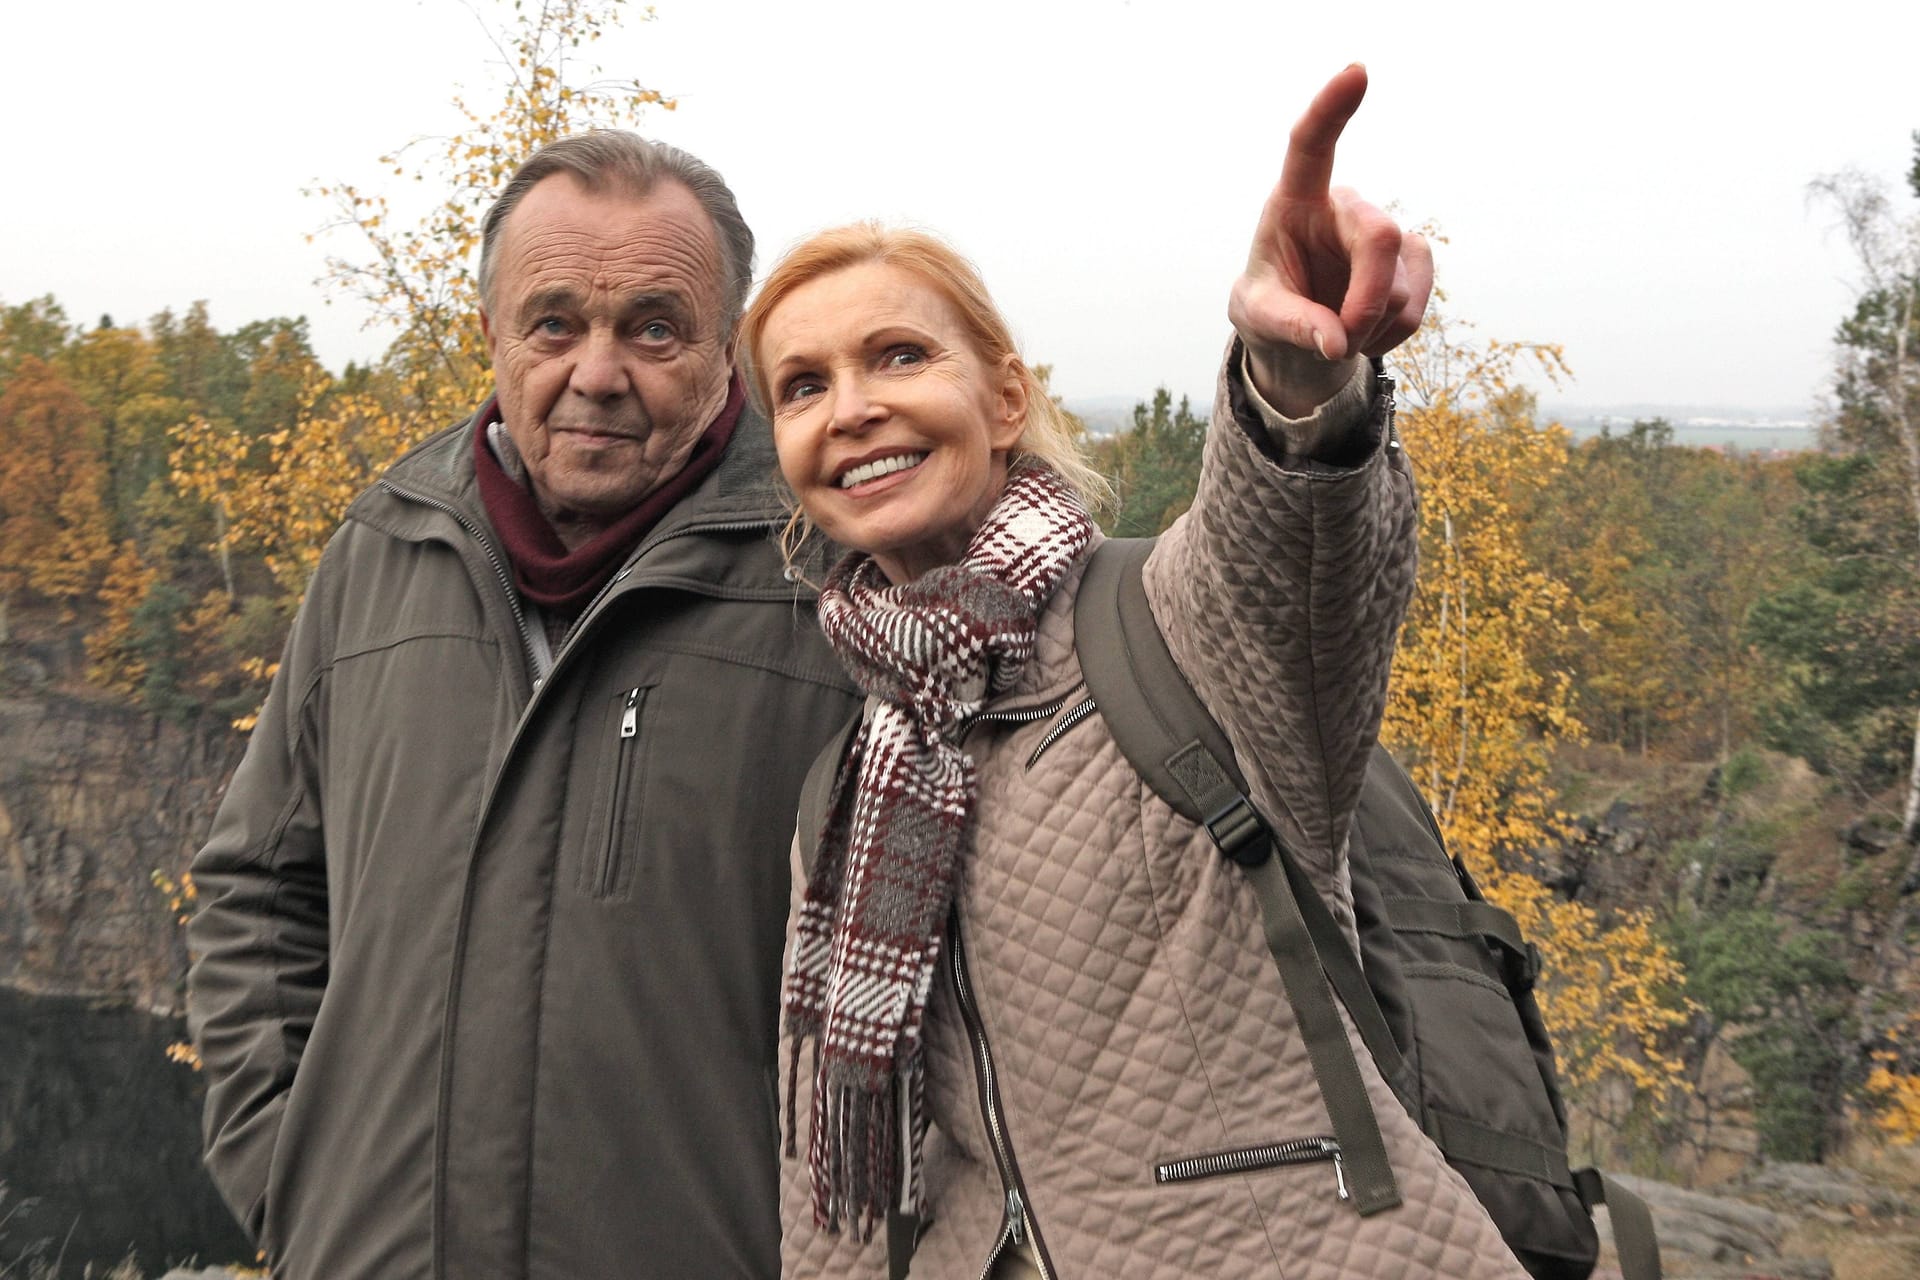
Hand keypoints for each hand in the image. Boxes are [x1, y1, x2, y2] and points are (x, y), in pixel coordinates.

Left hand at [1229, 65, 1433, 416]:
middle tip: (1341, 341)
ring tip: (1337, 333)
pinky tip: (1364, 333)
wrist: (1298, 331)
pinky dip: (1388, 336)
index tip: (1356, 72)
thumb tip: (1336, 342)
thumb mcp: (1258, 318)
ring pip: (1399, 287)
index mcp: (1295, 200)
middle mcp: (1345, 207)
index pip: (1311, 146)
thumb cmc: (1268, 305)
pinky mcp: (1414, 259)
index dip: (1332, 110)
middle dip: (1366, 300)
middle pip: (1381, 237)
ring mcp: (1385, 232)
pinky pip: (1414, 310)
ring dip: (1368, 328)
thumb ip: (1290, 325)